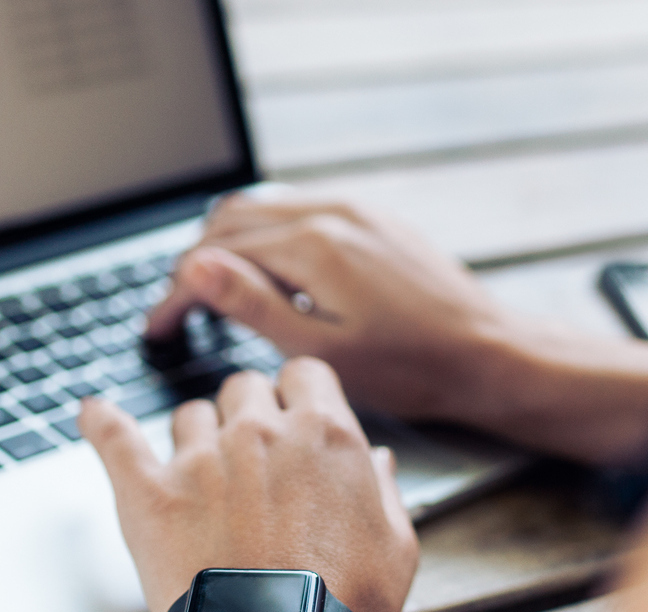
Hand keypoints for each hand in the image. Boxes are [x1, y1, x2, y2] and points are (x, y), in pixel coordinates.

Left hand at [78, 359, 418, 611]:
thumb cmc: (344, 605)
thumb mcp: (396, 543)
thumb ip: (383, 489)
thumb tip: (374, 458)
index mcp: (324, 434)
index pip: (304, 374)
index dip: (299, 395)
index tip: (295, 417)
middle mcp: (260, 432)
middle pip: (245, 386)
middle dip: (250, 412)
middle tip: (252, 456)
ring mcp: (201, 458)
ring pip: (190, 413)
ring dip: (197, 433)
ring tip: (202, 474)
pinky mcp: (151, 491)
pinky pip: (114, 436)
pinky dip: (100, 422)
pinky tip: (91, 413)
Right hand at [146, 192, 520, 423]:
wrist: (490, 352)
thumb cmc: (414, 367)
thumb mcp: (322, 352)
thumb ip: (254, 306)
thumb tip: (196, 268)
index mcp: (314, 245)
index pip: (216, 256)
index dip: (177, 295)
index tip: (157, 329)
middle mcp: (332, 212)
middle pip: (230, 220)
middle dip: (193, 262)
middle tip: (177, 311)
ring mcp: (356, 210)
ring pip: (263, 208)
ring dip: (226, 243)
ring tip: (211, 291)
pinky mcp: (373, 218)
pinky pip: (299, 209)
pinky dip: (266, 235)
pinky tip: (267, 273)